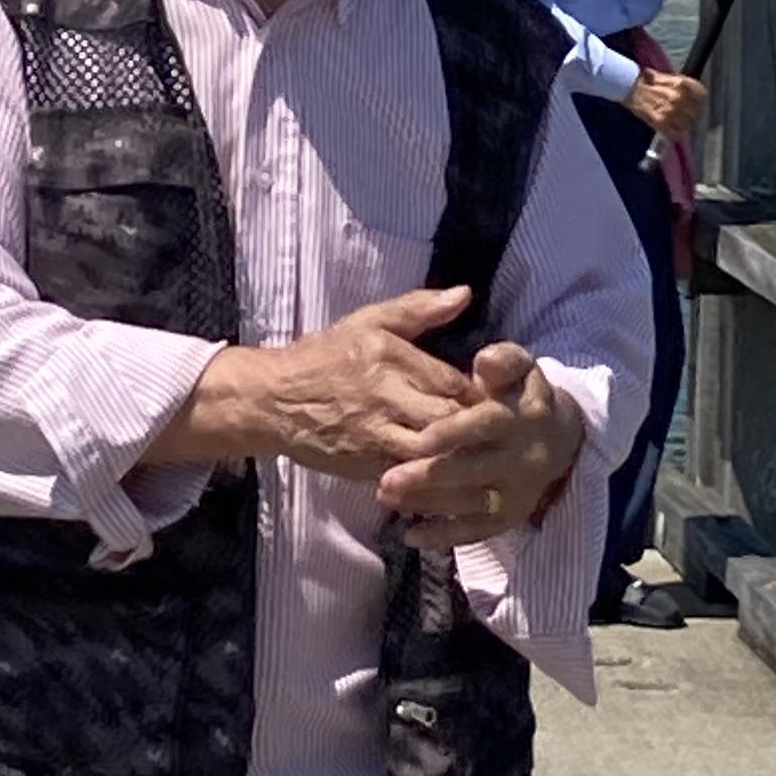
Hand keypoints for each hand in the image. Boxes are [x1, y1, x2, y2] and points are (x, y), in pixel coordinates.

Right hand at [167, 285, 477, 479]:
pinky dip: (435, 479)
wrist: (273, 400)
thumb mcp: (369, 322)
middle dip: (477, 429)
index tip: (501, 400)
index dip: (482, 394)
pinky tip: (457, 481)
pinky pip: (410, 476)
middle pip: (447, 419)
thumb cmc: (325, 356)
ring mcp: (373, 436)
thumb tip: (465, 294)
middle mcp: (383, 398)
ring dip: (459, 457)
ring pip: (431, 453)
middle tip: (502, 434)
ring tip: (486, 459)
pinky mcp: (365, 466)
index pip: (453, 382)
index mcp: (388, 358)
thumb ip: (418, 309)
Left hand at [376, 340, 584, 552]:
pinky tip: (411, 535)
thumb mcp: (519, 368)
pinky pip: (475, 531)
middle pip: (473, 471)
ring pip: (468, 503)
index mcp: (521, 417)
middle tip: (386, 481)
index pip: (487, 425)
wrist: (560, 438)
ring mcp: (516, 492)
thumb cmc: (520, 395)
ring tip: (385, 496)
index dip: (454, 432)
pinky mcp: (509, 517)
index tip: (420, 439)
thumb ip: (502, 360)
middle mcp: (522, 459)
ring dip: (426, 503)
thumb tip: (484, 361)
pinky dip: (443, 535)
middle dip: (429, 477)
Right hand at [626, 68, 704, 144]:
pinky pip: (675, 133)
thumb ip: (683, 86)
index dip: (700, 102)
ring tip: (678, 124)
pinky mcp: (660, 122)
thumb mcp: (669, 77)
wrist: (629, 87)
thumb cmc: (647, 81)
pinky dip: (675, 134)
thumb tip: (694, 96)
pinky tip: (672, 131)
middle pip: (696, 112)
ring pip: (687, 125)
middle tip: (686, 116)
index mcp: (682, 85)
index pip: (702, 96)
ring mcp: (670, 111)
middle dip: (692, 115)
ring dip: (684, 126)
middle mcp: (678, 98)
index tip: (697, 105)